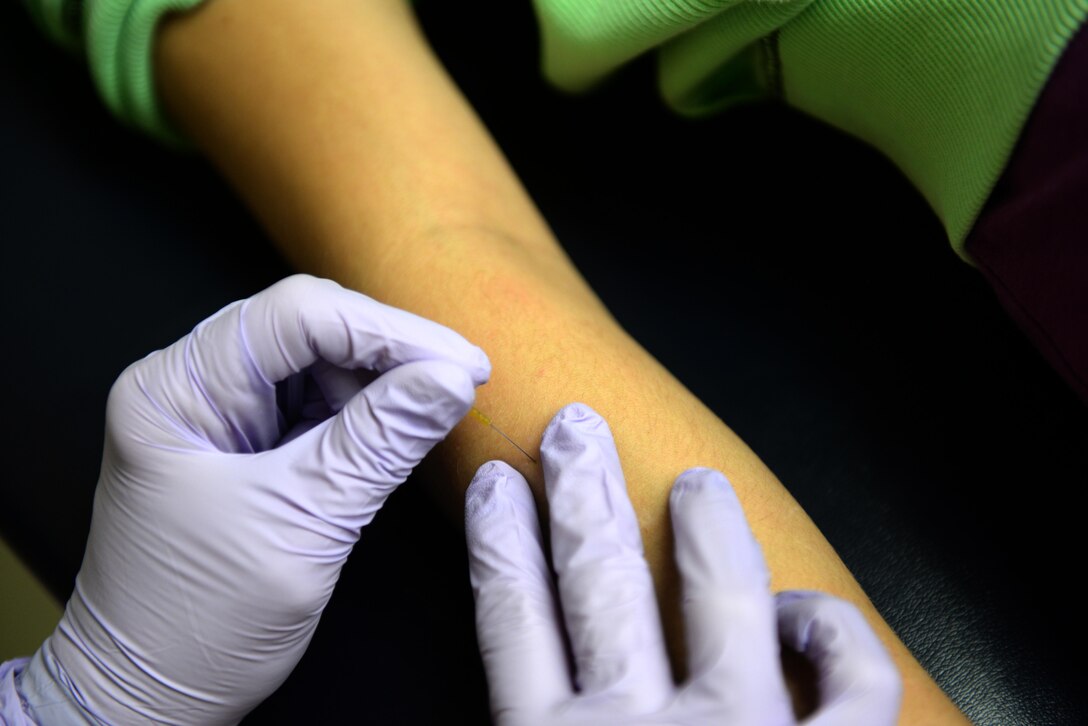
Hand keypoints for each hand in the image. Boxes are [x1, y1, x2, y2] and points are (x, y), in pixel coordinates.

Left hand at [20, 274, 489, 724]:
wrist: (151, 695)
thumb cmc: (196, 624)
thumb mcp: (302, 526)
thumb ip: (380, 442)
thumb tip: (451, 378)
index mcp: (175, 392)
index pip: (295, 318)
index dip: (389, 332)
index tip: (461, 363)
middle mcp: (188, 387)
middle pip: (306, 327)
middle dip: (389, 350)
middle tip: (461, 379)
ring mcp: (214, 415)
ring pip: (314, 361)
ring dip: (379, 381)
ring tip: (431, 410)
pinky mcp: (241, 444)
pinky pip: (312, 403)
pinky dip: (362, 412)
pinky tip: (397, 426)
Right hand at [465, 404, 901, 724]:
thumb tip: (522, 690)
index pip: (511, 624)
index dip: (500, 544)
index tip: (497, 487)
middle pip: (600, 582)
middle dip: (587, 493)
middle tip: (580, 429)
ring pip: (718, 599)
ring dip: (704, 525)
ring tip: (698, 477)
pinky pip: (847, 681)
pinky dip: (829, 632)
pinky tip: (803, 608)